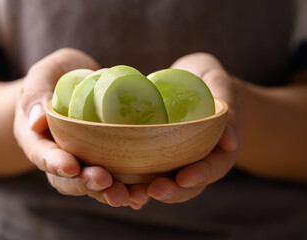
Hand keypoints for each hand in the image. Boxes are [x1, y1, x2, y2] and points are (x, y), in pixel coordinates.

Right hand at [14, 48, 130, 206]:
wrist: (77, 82)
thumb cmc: (57, 75)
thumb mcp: (44, 73)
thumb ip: (36, 91)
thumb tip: (37, 121)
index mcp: (37, 136)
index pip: (41, 153)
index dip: (54, 162)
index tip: (71, 166)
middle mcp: (58, 155)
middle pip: (67, 178)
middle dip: (85, 183)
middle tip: (105, 183)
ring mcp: (81, 160)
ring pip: (91, 184)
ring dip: (108, 192)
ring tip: (129, 196)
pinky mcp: (103, 159)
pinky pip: (113, 178)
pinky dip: (127, 188)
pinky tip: (142, 194)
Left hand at [129, 53, 242, 206]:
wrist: (196, 85)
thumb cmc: (211, 82)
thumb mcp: (220, 83)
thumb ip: (227, 105)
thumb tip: (230, 140)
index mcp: (220, 149)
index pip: (214, 167)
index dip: (201, 174)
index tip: (184, 178)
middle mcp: (198, 161)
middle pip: (188, 184)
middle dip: (171, 190)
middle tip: (153, 191)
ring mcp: (177, 160)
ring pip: (165, 183)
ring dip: (148, 191)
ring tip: (129, 194)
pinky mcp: (159, 156)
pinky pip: (147, 172)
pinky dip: (133, 181)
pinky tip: (116, 185)